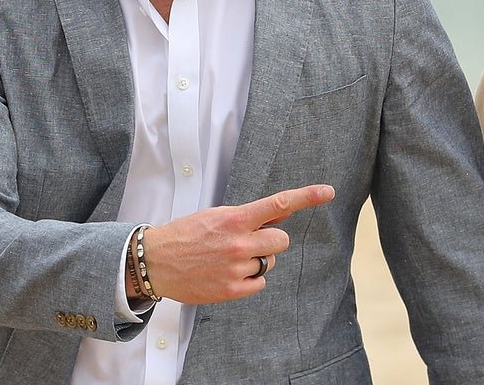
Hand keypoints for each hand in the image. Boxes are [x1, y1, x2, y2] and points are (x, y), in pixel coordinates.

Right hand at [140, 184, 334, 303]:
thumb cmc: (188, 234)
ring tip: (229, 258)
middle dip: (271, 240)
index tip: (328, 192)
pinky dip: (250, 278)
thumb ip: (252, 215)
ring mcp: (236, 268)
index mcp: (235, 219)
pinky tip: (228, 273)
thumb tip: (283, 210)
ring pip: (270, 262)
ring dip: (258, 259)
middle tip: (249, 241)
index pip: (278, 204)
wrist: (155, 262)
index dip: (307, 196)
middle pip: (281, 240)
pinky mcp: (232, 290)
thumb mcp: (218, 215)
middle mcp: (239, 243)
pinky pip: (260, 282)